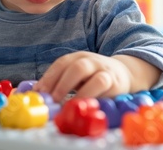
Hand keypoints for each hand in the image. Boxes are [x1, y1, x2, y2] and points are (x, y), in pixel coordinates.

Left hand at [34, 51, 160, 102]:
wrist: (124, 73)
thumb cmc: (93, 77)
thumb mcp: (77, 75)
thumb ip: (61, 81)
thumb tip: (38, 92)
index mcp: (77, 57)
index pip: (61, 63)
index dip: (49, 77)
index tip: (39, 91)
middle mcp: (90, 60)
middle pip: (75, 66)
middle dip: (61, 83)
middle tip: (52, 98)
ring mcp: (103, 70)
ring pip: (92, 76)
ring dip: (79, 91)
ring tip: (67, 104)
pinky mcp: (115, 82)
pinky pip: (104, 86)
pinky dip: (93, 95)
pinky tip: (85, 105)